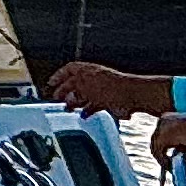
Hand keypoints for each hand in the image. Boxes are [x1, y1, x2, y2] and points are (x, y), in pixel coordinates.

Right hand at [46, 61, 171, 118]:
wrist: (134, 96)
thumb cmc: (113, 88)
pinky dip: (88, 110)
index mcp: (88, 71)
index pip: (69, 70)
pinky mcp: (110, 100)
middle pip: (75, 84)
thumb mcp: (88, 88)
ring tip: (68, 109)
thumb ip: (75, 92)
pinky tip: (84, 115)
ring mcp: (102, 89)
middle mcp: (94, 78)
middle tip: (56, 100)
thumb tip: (67, 97)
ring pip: (84, 95)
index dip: (58, 76)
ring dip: (75, 102)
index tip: (50, 84)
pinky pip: (95, 105)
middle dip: (65, 91)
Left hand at [148, 111, 185, 162]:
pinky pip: (158, 152)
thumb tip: (175, 156)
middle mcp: (163, 120)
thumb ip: (180, 146)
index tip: (168, 160)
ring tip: (170, 168)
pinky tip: (170, 167)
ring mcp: (162, 127)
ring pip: (155, 147)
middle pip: (155, 141)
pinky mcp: (163, 135)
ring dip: (162, 159)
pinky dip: (163, 160)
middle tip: (168, 166)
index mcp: (168, 118)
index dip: (162, 149)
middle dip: (160, 155)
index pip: (159, 135)